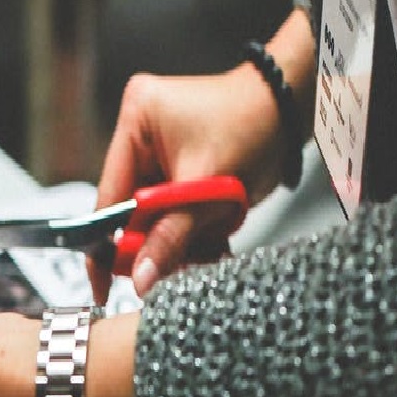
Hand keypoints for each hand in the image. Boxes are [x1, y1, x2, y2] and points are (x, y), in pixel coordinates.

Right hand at [94, 66, 284, 300]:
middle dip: (156, 242)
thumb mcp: (206, 189)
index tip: (102, 285)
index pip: (108, 197)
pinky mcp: (180, 169)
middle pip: (132, 213)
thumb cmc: (255, 125)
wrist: (294, 111)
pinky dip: (193, 231)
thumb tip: (140, 278)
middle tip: (170, 268)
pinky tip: (212, 236)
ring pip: (156, 219)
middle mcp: (142, 134)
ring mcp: (161, 153)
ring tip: (207, 243)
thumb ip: (170, 238)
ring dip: (180, 240)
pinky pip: (175, 213)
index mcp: (136, 120)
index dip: (106, 245)